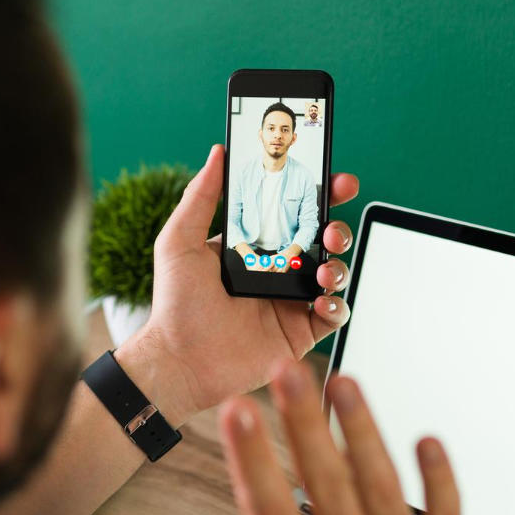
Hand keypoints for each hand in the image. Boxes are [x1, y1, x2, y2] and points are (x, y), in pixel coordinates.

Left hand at [119, 144, 356, 421]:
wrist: (179, 362)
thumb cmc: (175, 305)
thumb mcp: (179, 241)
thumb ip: (200, 196)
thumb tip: (218, 152)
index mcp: (254, 244)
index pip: (294, 211)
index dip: (320, 194)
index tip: (337, 180)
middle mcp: (277, 270)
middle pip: (323, 240)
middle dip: (337, 228)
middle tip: (330, 230)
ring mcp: (291, 301)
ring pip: (335, 273)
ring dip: (339, 265)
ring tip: (324, 270)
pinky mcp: (300, 332)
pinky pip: (334, 314)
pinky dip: (337, 305)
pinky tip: (321, 301)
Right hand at [159, 363, 490, 514]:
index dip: (253, 461)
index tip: (237, 411)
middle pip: (330, 492)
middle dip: (305, 426)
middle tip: (286, 372)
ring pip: (386, 491)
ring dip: (364, 433)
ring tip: (344, 382)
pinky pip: (449, 512)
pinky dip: (438, 476)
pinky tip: (425, 436)